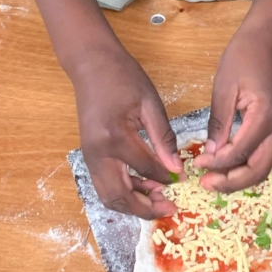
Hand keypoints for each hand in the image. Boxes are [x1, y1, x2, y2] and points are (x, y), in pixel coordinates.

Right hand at [70, 42, 182, 218]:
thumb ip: (163, 138)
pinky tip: (142, 185)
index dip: (166, 178)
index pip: (145, 170)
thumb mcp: (149, 103)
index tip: (183, 179)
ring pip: (108, 195)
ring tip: (157, 198)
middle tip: (168, 207)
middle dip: (144, 208)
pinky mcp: (88, 154)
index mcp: (115, 137)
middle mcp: (98, 154)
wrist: (90, 63)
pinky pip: (103, 183)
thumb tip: (176, 168)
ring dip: (132, 203)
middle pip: (119, 196)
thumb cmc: (122, 77)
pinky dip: (122, 191)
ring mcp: (89, 156)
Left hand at [197, 25, 271, 192]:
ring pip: (263, 165)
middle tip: (206, 185)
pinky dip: (245, 164)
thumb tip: (211, 154)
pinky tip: (226, 165)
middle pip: (259, 169)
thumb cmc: (242, 58)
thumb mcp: (224, 89)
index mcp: (266, 116)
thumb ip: (219, 124)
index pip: (241, 152)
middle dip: (232, 182)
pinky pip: (263, 154)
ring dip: (239, 176)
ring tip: (213, 179)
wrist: (265, 41)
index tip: (197, 165)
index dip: (218, 164)